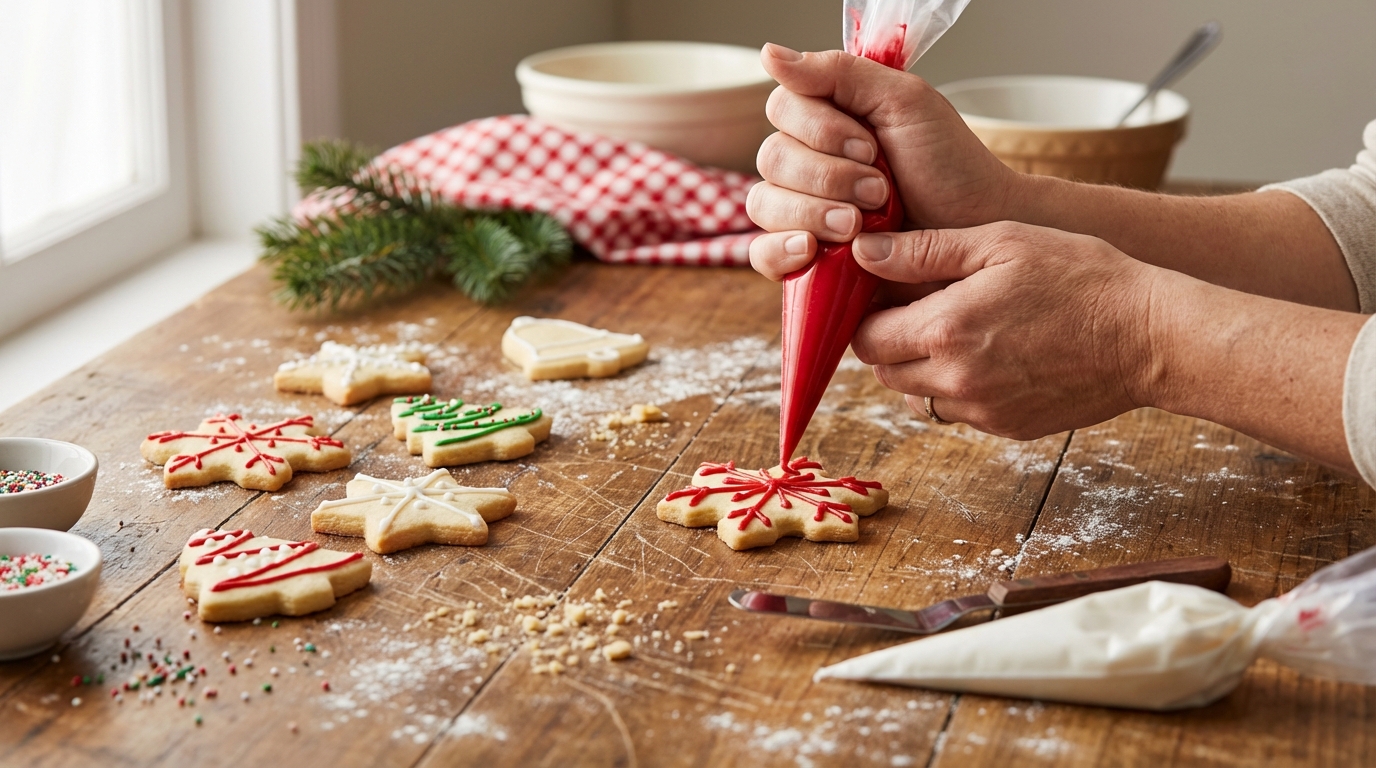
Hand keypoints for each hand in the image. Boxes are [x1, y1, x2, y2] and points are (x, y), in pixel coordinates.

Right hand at [747, 43, 1019, 279]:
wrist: (976, 231)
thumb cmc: (949, 166)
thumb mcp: (904, 102)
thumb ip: (838, 72)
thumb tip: (769, 53)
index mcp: (826, 120)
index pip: (781, 109)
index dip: (819, 129)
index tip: (871, 147)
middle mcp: (806, 164)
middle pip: (772, 158)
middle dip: (829, 176)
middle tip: (880, 190)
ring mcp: (801, 213)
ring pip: (764, 204)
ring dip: (815, 212)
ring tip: (861, 226)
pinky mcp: (804, 260)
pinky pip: (761, 254)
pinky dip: (780, 251)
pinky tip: (812, 250)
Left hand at [849, 222, 1161, 439]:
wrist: (1150, 336)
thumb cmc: (1081, 276)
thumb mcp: (1002, 241)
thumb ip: (924, 250)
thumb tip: (863, 252)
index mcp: (945, 329)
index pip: (865, 337)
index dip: (870, 314)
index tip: (891, 293)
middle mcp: (955, 379)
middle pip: (883, 371)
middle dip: (890, 341)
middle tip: (923, 309)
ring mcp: (981, 410)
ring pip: (915, 396)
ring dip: (920, 367)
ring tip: (961, 332)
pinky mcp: (1006, 428)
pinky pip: (956, 412)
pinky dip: (958, 388)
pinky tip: (993, 355)